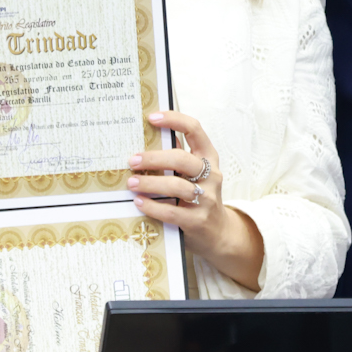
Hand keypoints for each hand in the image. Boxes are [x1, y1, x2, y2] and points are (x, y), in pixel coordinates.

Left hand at [127, 110, 264, 290]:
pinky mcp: (198, 221)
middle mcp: (211, 175)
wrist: (219, 233)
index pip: (195, 129)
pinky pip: (172, 211)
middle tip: (132, 160)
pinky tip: (139, 202)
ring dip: (150, 183)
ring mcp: (207, 199)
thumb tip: (147, 137)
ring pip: (177, 186)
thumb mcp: (193, 174)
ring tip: (132, 183)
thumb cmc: (199, 196)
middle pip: (182, 159)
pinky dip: (152, 206)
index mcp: (208, 157)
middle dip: (154, 158)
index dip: (174, 120)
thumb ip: (177, 157)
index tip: (151, 118)